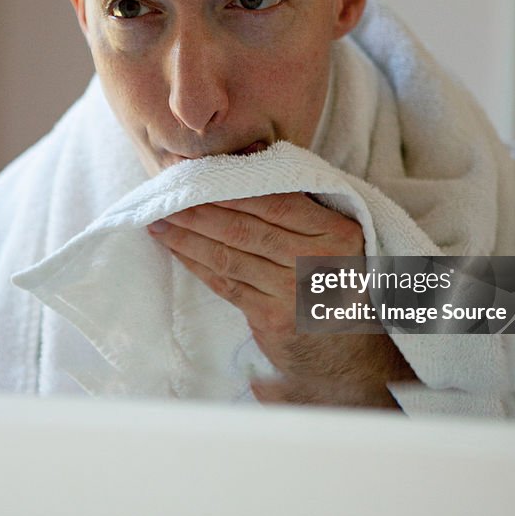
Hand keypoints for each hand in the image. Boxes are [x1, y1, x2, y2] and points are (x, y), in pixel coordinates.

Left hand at [147, 192, 415, 407]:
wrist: (354, 354)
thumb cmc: (339, 284)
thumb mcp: (338, 240)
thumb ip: (301, 208)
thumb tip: (246, 161)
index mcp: (338, 232)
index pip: (274, 201)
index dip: (230, 186)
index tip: (196, 173)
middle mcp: (318, 261)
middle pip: (245, 227)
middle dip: (198, 209)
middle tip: (165, 193)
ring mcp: (295, 292)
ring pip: (230, 255)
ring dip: (188, 236)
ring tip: (159, 220)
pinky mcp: (273, 318)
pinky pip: (226, 283)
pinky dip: (197, 263)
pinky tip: (176, 249)